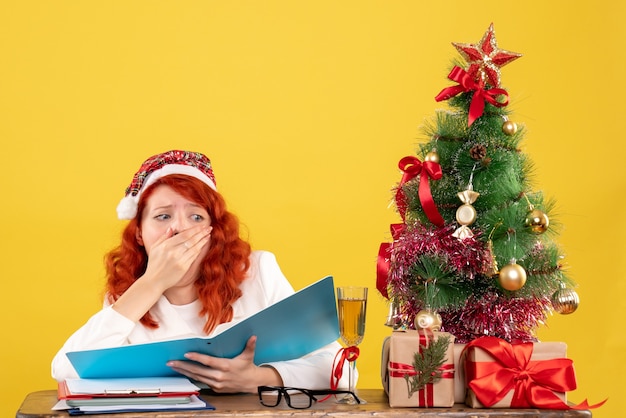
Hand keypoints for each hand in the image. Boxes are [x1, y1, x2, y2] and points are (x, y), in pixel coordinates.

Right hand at [110, 225, 210, 321]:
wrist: (154, 281)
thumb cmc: (154, 264)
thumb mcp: (155, 248)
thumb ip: (163, 237)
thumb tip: (172, 228)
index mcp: (166, 245)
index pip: (184, 235)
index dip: (194, 230)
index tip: (201, 226)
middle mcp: (173, 252)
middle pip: (191, 240)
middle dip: (201, 233)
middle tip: (209, 228)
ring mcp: (179, 260)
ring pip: (194, 248)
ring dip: (202, 241)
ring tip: (208, 235)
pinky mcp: (183, 267)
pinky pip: (193, 256)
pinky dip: (199, 249)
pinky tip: (203, 245)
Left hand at [167, 336, 282, 392]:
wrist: (251, 383)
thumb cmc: (247, 368)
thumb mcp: (248, 356)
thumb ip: (250, 345)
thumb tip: (253, 337)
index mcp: (226, 366)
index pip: (208, 362)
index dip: (197, 358)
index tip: (187, 354)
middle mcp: (219, 376)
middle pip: (198, 371)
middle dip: (183, 366)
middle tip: (172, 362)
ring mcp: (216, 383)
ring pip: (197, 377)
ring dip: (185, 372)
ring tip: (174, 367)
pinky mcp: (215, 388)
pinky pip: (201, 382)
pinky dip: (192, 377)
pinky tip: (185, 373)